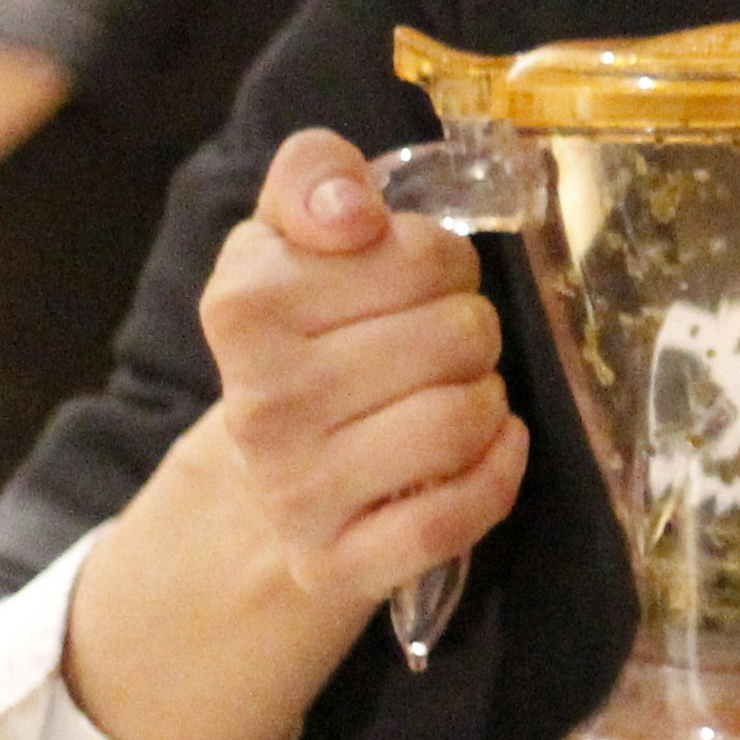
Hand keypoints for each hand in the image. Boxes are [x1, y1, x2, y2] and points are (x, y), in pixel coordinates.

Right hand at [66, 130, 524, 739]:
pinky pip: (457, 514)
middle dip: (470, 330)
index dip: (441, 259)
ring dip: (486, 401)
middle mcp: (261, 401)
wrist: (258, 482)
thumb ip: (314, 176)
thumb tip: (351, 210)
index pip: (423, 253)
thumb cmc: (301, 340)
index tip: (410, 278)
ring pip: (466, 418)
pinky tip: (481, 452)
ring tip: (451, 395)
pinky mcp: (337, 563)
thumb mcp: (288, 238)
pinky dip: (494, 475)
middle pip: (461, 333)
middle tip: (439, 344)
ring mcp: (296, 491)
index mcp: (244, 305)